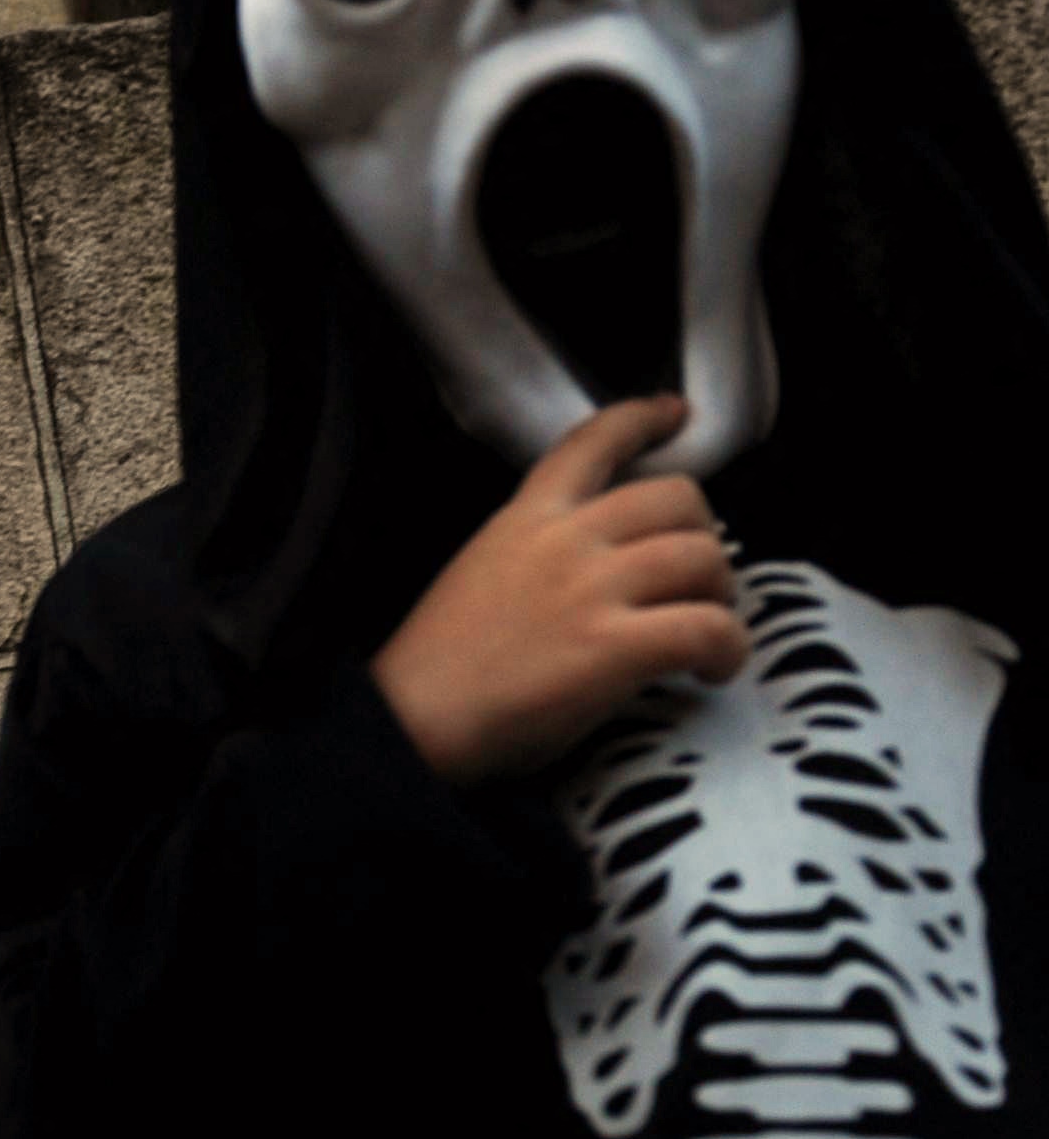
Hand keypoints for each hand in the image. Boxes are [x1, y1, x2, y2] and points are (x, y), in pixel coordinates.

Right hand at [370, 394, 747, 784]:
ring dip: (723, 594)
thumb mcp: (479, 572)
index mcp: (524, 519)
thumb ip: (538, 551)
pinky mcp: (615, 647)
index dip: (642, 421)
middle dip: (705, 535)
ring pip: (704, 557)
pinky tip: (712, 671)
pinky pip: (708, 628)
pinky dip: (728, 650)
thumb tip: (605, 565)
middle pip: (678, 497)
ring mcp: (591, 591)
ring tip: (710, 630)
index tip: (675, 414)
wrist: (410, 724)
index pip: (590, 443)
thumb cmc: (437, 666)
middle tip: (698, 582)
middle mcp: (564, 541)